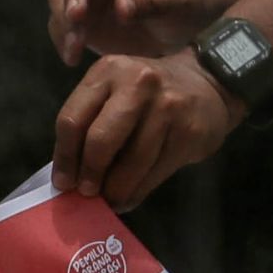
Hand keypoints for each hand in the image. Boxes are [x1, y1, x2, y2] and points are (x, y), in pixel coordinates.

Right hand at [48, 0, 203, 65]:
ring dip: (64, 19)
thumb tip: (120, 7)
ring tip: (75, 45)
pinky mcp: (76, 8)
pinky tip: (72, 56)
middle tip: (76, 18)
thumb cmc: (182, 6)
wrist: (174, 27)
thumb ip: (151, 2)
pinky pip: (59, 19)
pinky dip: (62, 36)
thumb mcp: (177, 3)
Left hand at [51, 50, 242, 209]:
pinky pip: (155, 172)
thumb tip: (71, 177)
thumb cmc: (148, 95)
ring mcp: (167, 106)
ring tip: (108, 201)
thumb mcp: (115, 92)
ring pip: (131, 162)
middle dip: (89, 175)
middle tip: (86, 193)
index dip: (64, 157)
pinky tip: (129, 198)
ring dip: (115, 190)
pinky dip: (137, 192)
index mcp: (107, 71)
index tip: (63, 182)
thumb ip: (91, 123)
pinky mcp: (189, 131)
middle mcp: (137, 83)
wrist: (208, 83)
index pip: (72, 119)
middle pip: (100, 140)